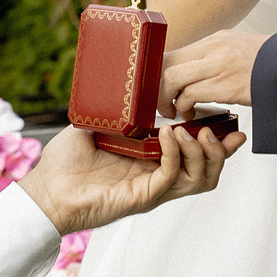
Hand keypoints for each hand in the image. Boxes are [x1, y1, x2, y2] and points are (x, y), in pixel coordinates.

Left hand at [17, 123, 243, 234]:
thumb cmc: (66, 160)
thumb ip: (121, 107)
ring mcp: (153, 188)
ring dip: (205, 153)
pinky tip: (168, 135)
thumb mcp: (99, 122)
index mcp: (153, 159)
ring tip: (196, 131)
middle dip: (223, 150)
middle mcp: (158, 175)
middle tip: (224, 128)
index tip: (230, 121)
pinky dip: (175, 154)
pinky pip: (171, 177)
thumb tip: (133, 79)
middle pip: (208, 171)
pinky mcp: (143, 197)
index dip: (218, 141)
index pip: (197, 154)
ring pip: (200, 179)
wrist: (46, 188)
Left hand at [160, 31, 269, 119]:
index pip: (173, 51)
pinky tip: (193, 114)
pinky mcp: (225, 84)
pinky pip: (189, 95)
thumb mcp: (241, 50)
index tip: (159, 88)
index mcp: (216, 39)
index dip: (159, 72)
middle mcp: (213, 48)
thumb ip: (219, 57)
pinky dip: (184, 108)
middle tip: (161, 104)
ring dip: (166, 99)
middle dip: (156, 87)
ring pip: (171, 78)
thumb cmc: (273, 65)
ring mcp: (218, 64)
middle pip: (165, 62)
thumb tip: (198, 71)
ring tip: (175, 112)